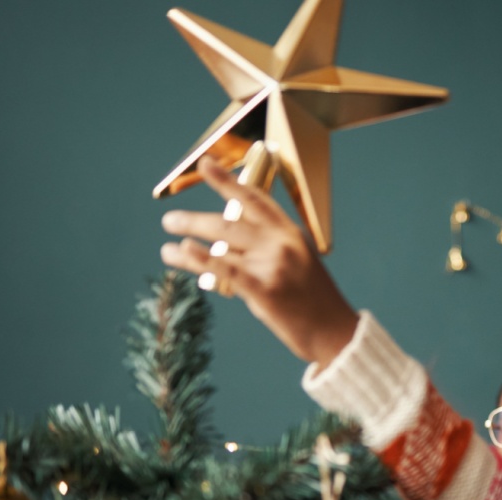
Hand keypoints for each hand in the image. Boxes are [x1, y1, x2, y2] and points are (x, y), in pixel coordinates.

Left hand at [159, 157, 358, 369]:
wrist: (334, 333)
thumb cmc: (311, 301)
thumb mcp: (295, 263)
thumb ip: (263, 250)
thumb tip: (219, 244)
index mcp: (289, 233)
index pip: (253, 199)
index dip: (226, 180)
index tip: (205, 165)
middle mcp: (281, 243)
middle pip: (228, 221)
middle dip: (194, 220)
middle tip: (170, 220)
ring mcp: (273, 265)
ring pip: (221, 245)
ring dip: (188, 245)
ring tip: (167, 247)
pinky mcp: (265, 290)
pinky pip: (226, 269)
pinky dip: (201, 259)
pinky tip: (183, 251)